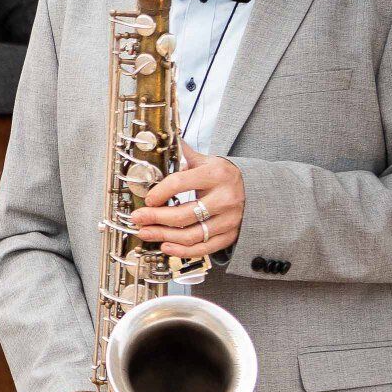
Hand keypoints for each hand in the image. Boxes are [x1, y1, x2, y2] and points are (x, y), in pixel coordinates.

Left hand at [130, 144, 243, 259]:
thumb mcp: (206, 160)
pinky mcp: (230, 236)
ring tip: (145, 232)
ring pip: (191, 235)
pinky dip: (182, 251)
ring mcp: (229, 220)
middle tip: (138, 218)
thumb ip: (184, 153)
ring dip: (163, 236)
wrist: (253, 190)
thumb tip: (161, 140)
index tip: (147, 198)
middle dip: (155, 217)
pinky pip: (203, 248)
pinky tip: (165, 246)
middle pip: (183, 214)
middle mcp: (225, 198)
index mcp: (216, 175)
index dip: (160, 192)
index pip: (180, 183)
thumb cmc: (222, 176)